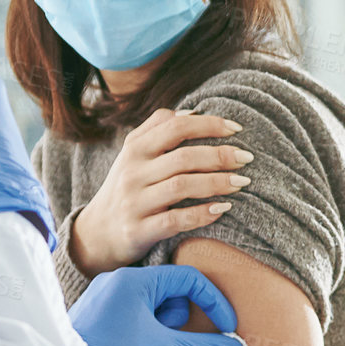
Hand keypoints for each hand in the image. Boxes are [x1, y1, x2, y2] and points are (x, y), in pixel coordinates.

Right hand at [69, 108, 252, 277]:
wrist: (97, 233)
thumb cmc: (127, 186)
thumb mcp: (134, 153)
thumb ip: (158, 127)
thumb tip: (194, 111)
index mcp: (135, 148)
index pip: (175, 126)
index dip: (209, 124)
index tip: (237, 128)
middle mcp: (132, 172)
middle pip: (183, 158)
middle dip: (220, 156)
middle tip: (247, 158)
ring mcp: (134, 202)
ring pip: (181, 187)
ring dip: (217, 183)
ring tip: (242, 182)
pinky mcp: (138, 230)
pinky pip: (174, 220)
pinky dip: (201, 214)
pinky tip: (223, 209)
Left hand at [70, 264, 247, 345]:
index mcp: (133, 281)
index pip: (188, 278)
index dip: (213, 302)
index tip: (226, 328)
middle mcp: (117, 282)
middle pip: (171, 292)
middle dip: (178, 321)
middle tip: (167, 345)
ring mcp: (105, 298)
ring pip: (153, 306)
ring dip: (161, 329)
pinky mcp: (98, 316)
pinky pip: (135, 316)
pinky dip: (146, 333)